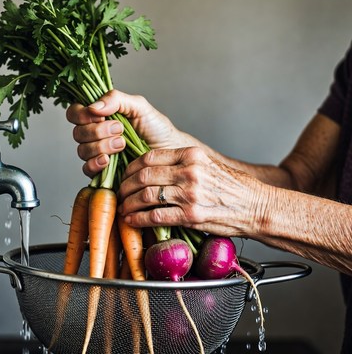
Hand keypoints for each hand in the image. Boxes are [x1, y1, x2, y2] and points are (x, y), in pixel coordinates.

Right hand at [66, 90, 186, 176]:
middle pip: (77, 133)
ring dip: (101, 146)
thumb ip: (116, 99)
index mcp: (99, 116)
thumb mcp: (139, 107)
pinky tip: (109, 161)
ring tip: (122, 144)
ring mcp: (97, 154)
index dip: (81, 115)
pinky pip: (87, 169)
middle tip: (120, 130)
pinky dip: (96, 164)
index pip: (75, 113)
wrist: (168, 151)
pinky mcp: (102, 172)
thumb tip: (93, 107)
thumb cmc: (155, 128)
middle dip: (98, 131)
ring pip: (82, 151)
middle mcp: (95, 135)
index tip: (100, 116)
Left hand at [118, 146, 263, 236]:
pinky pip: (155, 216)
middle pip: (143, 176)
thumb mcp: (207, 165)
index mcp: (191, 155)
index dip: (131, 167)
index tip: (125, 175)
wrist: (256, 207)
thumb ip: (181, 164)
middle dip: (125, 186)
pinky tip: (132, 220)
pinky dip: (138, 219)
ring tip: (123, 208)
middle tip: (119, 193)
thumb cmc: (233, 187)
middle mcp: (189, 171)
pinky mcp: (191, 216)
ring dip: (128, 204)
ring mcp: (189, 194)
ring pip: (145, 196)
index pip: (149, 157)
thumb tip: (153, 170)